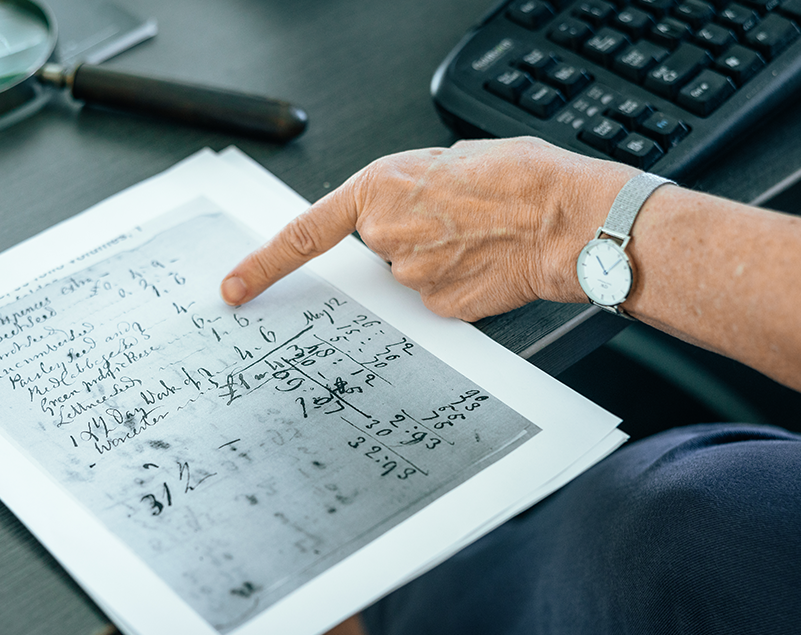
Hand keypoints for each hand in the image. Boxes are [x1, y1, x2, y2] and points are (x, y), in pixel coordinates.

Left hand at [221, 137, 636, 320]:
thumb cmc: (520, 179)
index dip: (264, 265)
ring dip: (436, 259)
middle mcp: (386, 238)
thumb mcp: (450, 159)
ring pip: (409, 276)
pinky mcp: (438, 310)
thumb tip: (411, 211)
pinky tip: (485, 264)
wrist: (565, 218)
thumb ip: (410, 190)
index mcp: (380, 189)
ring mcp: (410, 280)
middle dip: (405, 238)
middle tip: (451, 220)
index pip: (303, 235)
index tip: (235, 288)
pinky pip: (434, 298)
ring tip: (479, 237)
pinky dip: (456, 284)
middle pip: (376, 250)